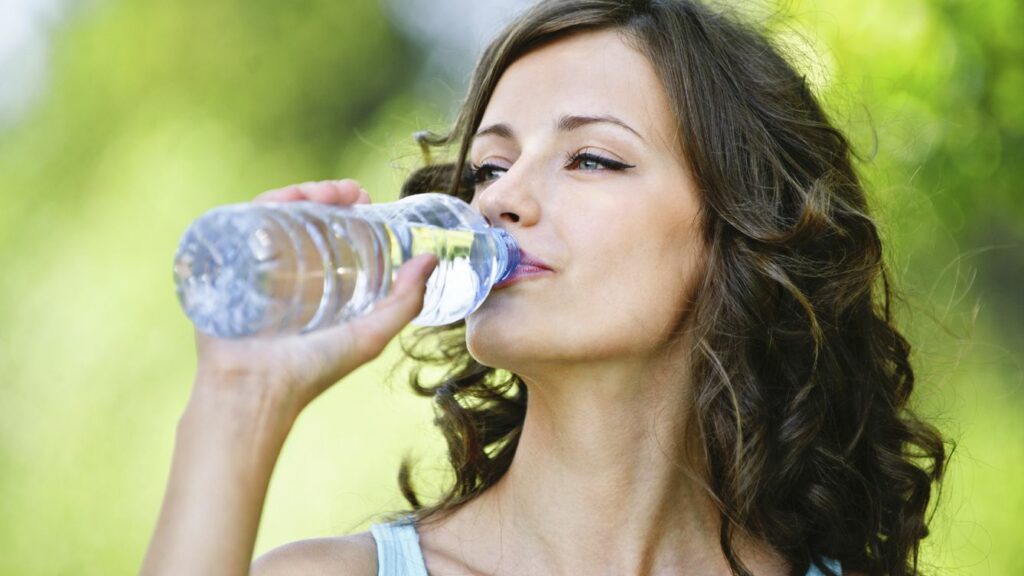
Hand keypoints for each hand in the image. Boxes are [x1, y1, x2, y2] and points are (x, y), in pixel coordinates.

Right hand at [190, 179, 436, 418]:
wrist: (254, 389)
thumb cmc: (312, 370)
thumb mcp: (370, 334)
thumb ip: (404, 301)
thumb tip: (431, 258)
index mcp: (314, 284)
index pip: (328, 233)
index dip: (346, 210)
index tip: (365, 197)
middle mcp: (283, 271)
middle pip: (302, 217)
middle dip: (327, 195)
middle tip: (351, 191)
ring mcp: (253, 266)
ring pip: (275, 214)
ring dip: (302, 193)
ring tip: (327, 192)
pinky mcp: (225, 265)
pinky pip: (242, 223)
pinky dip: (266, 203)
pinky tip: (288, 197)